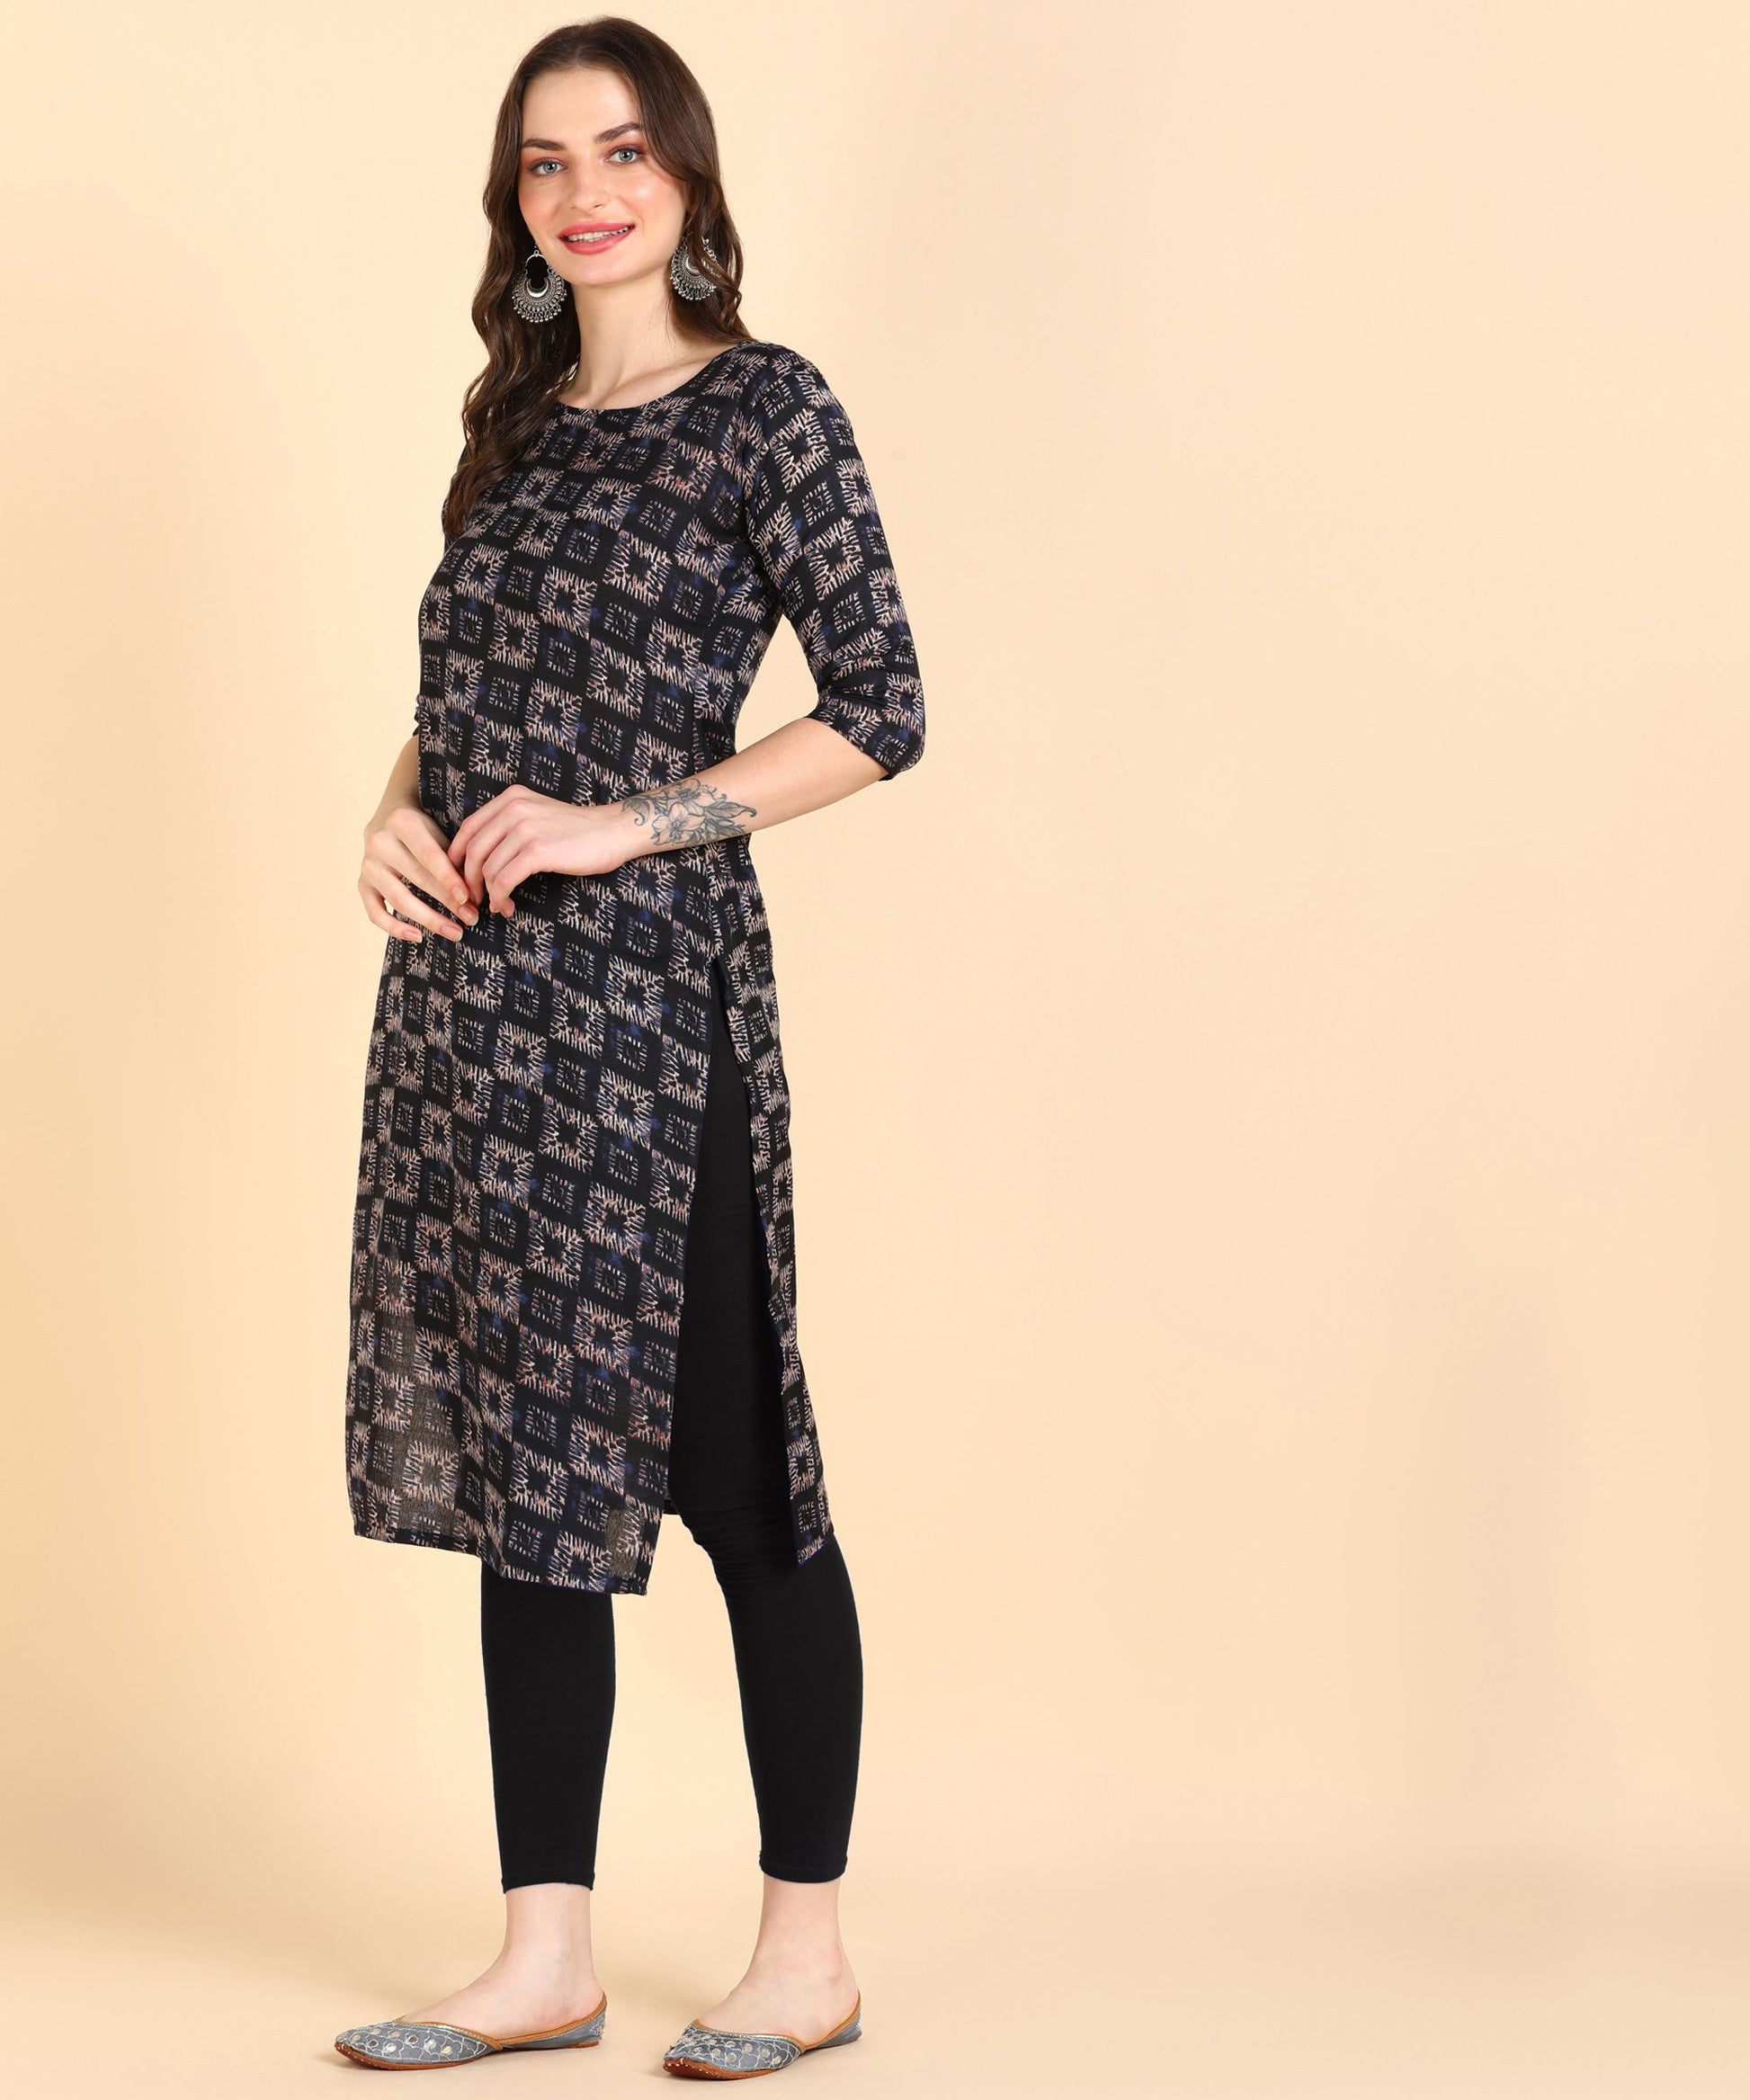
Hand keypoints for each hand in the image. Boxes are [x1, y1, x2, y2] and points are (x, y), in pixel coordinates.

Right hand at [359, 799, 479, 943]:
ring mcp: (368, 864)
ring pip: (399, 899)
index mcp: (402, 822)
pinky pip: (374, 912)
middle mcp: (379, 842)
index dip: (449, 880)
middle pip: (417, 879)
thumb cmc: (425, 830)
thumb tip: (484, 900)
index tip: (470, 899)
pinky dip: (394, 927)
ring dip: (429, 920)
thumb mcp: (441, 833)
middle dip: (447, 902)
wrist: (389, 817)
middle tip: (472, 919)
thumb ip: (459, 861)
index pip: (429, 856)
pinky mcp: (362, 883)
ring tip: (455, 933)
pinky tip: (418, 937)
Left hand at [446, 785, 639, 917]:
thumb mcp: (538, 814)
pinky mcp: (538, 850)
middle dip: (468, 880)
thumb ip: (509, 824)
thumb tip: (479, 855)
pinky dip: (500, 898)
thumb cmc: (577, 831)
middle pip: (472, 850)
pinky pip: (503, 880)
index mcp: (510, 798)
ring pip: (486, 868)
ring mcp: (525, 828)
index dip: (457, 858)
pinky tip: (507, 906)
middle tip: (475, 899)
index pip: (468, 828)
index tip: (460, 879)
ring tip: (499, 905)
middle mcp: (514, 808)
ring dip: (488, 894)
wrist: (613, 832)